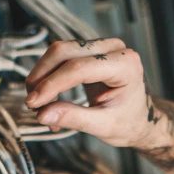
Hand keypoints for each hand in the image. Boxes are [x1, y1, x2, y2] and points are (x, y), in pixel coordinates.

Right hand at [24, 38, 166, 149]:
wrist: (140, 119)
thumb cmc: (128, 124)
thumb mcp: (104, 127)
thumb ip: (75, 118)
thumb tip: (41, 115)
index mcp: (126, 65)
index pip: (79, 68)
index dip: (52, 84)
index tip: (33, 103)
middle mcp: (114, 48)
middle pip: (64, 52)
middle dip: (42, 78)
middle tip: (32, 105)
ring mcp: (102, 46)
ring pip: (58, 52)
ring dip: (42, 78)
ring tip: (40, 107)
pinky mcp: (90, 50)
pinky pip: (61, 57)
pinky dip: (49, 77)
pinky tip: (48, 100)